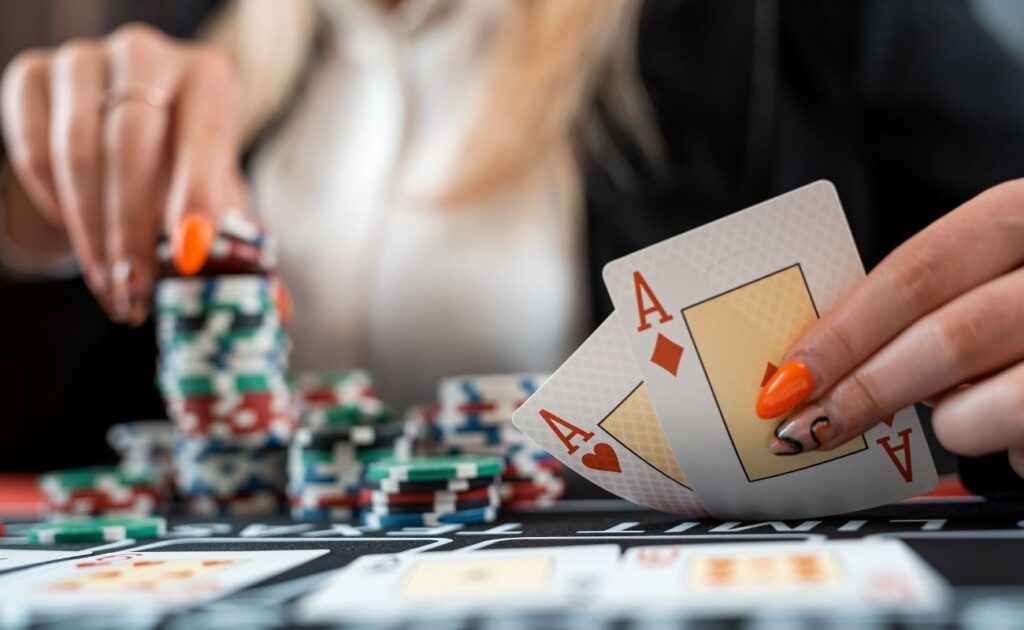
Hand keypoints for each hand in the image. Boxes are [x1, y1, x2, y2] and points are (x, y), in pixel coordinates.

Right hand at [1, 23, 242, 324]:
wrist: (123, 133)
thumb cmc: (182, 167)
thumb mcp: (217, 196)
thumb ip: (243, 245)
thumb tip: (280, 308)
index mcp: (208, 78)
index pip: (203, 136)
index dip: (197, 193)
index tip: (191, 252)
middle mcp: (147, 54)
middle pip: (130, 143)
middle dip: (132, 228)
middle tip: (136, 289)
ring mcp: (84, 59)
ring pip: (76, 149)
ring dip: (91, 228)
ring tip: (110, 285)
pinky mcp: (33, 74)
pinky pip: (32, 147)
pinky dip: (52, 200)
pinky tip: (78, 236)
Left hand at [756, 179, 1023, 475]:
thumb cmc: (1020, 298)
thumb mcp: (990, 271)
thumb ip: (928, 302)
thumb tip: (822, 363)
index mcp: (1018, 215)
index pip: (915, 272)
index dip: (843, 331)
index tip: (787, 380)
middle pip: (949, 336)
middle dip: (865, 393)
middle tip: (807, 429)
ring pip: (990, 402)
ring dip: (952, 422)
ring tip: (958, 414)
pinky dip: (1013, 449)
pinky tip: (1021, 435)